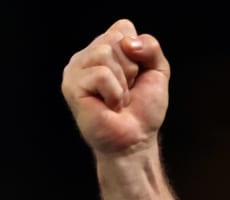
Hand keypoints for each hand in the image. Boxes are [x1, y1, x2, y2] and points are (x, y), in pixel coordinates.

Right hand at [61, 19, 170, 157]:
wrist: (136, 141)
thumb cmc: (142, 110)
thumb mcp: (158, 71)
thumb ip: (150, 47)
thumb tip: (128, 42)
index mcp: (104, 47)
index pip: (123, 28)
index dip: (139, 53)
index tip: (136, 77)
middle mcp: (86, 55)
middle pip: (116, 39)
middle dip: (131, 68)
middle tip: (127, 91)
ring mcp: (76, 69)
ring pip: (106, 53)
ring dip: (123, 83)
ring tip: (118, 100)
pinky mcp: (71, 85)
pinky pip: (102, 74)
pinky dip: (115, 93)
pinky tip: (110, 106)